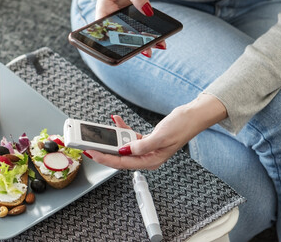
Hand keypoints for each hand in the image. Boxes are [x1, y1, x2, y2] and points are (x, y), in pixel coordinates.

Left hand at [85, 94, 227, 169]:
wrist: (192, 116)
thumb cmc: (182, 127)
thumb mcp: (161, 136)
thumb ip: (142, 145)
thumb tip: (125, 150)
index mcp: (151, 161)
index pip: (122, 163)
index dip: (105, 158)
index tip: (92, 153)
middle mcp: (147, 157)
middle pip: (120, 157)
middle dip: (104, 149)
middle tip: (89, 143)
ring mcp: (146, 149)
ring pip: (123, 146)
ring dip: (113, 136)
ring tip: (102, 128)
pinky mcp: (146, 141)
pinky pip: (130, 137)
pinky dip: (122, 129)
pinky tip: (116, 120)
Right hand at [95, 0, 165, 55]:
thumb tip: (148, 11)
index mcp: (102, 12)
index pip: (106, 31)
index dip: (115, 42)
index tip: (128, 47)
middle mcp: (111, 21)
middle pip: (121, 37)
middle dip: (134, 46)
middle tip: (147, 52)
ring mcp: (122, 22)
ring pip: (131, 36)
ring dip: (144, 43)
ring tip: (158, 46)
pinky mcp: (131, 20)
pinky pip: (138, 30)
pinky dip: (148, 35)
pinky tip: (159, 40)